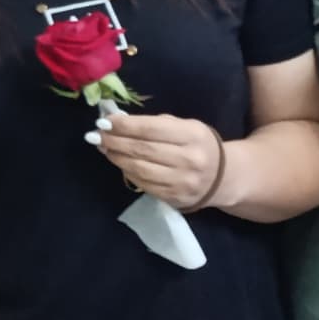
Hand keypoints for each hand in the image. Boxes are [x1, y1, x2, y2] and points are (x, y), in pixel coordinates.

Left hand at [90, 112, 227, 209]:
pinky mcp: (175, 198)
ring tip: (103, 148)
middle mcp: (189, 159)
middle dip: (115, 141)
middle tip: (95, 135)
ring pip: (140, 169)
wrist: (223, 178)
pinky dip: (127, 172)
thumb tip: (119, 122)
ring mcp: (182, 182)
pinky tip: (119, 163)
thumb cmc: (198, 145)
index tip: (104, 121)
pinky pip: (144, 184)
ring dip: (116, 157)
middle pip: (142, 150)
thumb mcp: (186, 127)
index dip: (124, 126)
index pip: (151, 129)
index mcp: (192, 135)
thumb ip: (156, 124)